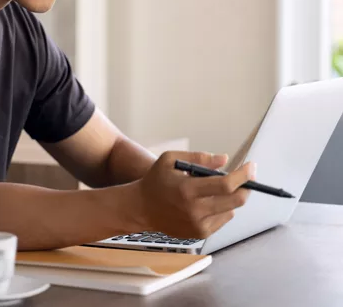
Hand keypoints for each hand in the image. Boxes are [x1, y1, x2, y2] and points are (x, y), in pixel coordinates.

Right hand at [133, 151, 255, 238]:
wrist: (141, 208)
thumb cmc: (156, 180)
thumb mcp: (170, 159)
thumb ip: (198, 158)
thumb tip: (224, 159)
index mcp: (187, 189)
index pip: (225, 185)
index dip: (242, 175)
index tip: (251, 166)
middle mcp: (194, 210)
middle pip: (235, 201)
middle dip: (246, 187)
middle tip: (246, 176)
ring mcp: (198, 225)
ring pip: (231, 210)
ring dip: (231, 197)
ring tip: (215, 188)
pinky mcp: (199, 234)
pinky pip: (222, 219)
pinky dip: (222, 208)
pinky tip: (207, 201)